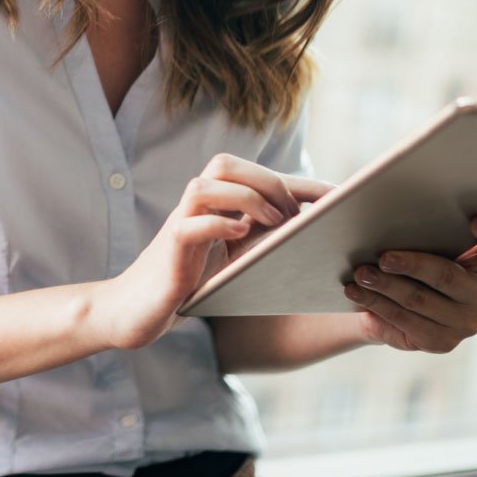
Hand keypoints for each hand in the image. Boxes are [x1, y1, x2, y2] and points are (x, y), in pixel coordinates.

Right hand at [105, 152, 333, 349]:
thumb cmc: (190, 285)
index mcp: (214, 207)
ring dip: (245, 198)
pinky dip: (218, 225)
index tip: (340, 197)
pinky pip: (190, 225)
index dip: (300, 182)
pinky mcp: (169, 252)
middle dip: (268, 182)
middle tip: (293, 217)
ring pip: (205, 186)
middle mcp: (195, 209)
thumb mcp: (234, 261)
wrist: (137, 311)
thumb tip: (315, 236)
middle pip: (224, 164)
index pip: (256, 175)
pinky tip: (240, 236)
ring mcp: (180, 226)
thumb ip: (261, 241)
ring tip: (271, 223)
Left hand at [343, 216, 476, 352]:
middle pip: (447, 276)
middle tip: (383, 257)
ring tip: (360, 273)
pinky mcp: (441, 342)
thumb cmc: (414, 256)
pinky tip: (356, 293)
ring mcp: (466, 323)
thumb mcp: (424, 239)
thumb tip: (388, 191)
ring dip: (385, 285)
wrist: (396, 303)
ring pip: (419, 299)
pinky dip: (376, 304)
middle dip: (412, 265)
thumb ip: (427, 222)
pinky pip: (404, 321)